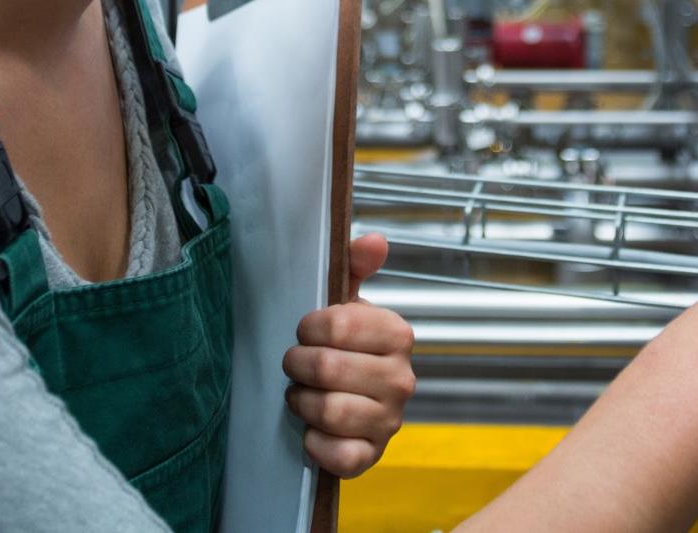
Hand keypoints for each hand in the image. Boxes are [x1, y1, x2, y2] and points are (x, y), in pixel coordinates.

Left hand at [282, 233, 416, 478]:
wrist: (349, 399)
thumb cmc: (344, 345)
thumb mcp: (347, 301)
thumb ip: (355, 266)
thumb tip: (375, 240)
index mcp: (397, 334)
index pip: (337, 325)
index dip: (308, 329)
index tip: (305, 332)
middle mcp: (402, 379)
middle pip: (327, 369)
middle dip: (297, 366)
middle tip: (295, 364)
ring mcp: (390, 421)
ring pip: (329, 411)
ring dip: (302, 402)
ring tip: (301, 393)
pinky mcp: (372, 457)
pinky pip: (338, 455)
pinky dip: (315, 444)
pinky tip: (312, 430)